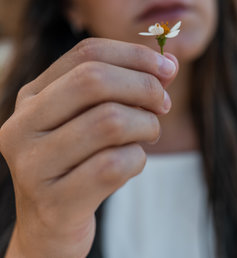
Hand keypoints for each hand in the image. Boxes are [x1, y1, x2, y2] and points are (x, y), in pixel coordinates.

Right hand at [0, 38, 177, 257]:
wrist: (51, 225)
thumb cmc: (79, 160)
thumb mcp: (95, 116)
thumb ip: (128, 86)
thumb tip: (171, 62)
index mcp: (33, 96)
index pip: (86, 53)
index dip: (134, 55)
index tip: (168, 67)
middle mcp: (23, 125)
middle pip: (94, 80)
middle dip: (144, 86)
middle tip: (164, 104)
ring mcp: (32, 165)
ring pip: (109, 121)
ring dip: (146, 125)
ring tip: (148, 135)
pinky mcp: (53, 203)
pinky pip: (114, 166)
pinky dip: (137, 159)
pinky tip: (133, 163)